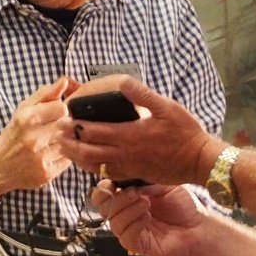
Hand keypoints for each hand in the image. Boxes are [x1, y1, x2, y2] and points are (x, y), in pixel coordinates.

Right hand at [0, 77, 79, 202]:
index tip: (58, 113)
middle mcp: (33, 139)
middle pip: (68, 125)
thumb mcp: (23, 110)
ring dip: (67, 141)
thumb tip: (65, 81)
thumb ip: (45, 94)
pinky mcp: (47, 173)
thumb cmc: (14, 134)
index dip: (63, 109)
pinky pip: (68, 159)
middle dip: (66, 125)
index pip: (62, 108)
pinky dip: (65, 155)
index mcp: (27, 119)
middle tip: (58, 128)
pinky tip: (53, 154)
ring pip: (70, 142)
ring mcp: (41, 158)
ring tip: (54, 141)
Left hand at [60, 75, 219, 186]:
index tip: (64, 118)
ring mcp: (128, 167)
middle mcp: (125, 153)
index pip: (94, 130)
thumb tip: (120, 81)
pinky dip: (92, 168)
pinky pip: (106, 175)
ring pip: (94, 165)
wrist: (199, 160)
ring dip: (76, 157)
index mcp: (130, 134)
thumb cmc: (185, 132)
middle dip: (69, 141)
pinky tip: (87, 162)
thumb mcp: (166, 107)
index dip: (76, 125)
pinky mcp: (133, 175)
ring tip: (64, 149)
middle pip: (88, 150)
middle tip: (57, 134)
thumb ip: (141, 95)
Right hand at [94, 182, 207, 255]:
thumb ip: (144, 181)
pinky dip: (135, 225)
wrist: (200, 226)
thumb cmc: (183, 205)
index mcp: (129, 199)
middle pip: (103, 209)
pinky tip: (148, 218)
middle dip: (116, 199)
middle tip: (135, 193)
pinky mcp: (139, 246)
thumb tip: (125, 178)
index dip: (103, 189)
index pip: (104, 195)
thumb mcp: (164, 185)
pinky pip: (126, 237)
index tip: (111, 183)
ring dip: (129, 211)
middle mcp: (127, 216)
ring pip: (114, 223)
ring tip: (147, 204)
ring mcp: (132, 231)